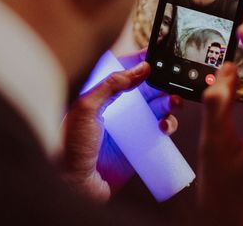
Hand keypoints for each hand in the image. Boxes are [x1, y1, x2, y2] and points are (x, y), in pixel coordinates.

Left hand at [61, 51, 182, 201]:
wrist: (72, 187)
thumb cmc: (69, 147)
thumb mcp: (86, 108)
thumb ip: (111, 85)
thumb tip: (140, 68)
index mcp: (102, 94)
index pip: (126, 70)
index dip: (143, 61)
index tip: (159, 54)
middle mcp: (118, 108)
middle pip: (147, 87)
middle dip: (163, 82)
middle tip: (173, 80)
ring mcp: (131, 127)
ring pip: (158, 107)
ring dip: (170, 101)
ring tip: (174, 103)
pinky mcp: (141, 145)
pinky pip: (160, 131)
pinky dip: (168, 124)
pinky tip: (164, 127)